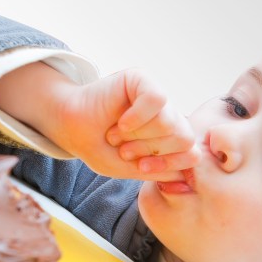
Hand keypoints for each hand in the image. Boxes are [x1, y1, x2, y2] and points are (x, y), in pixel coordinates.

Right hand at [55, 68, 199, 180]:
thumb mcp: (131, 169)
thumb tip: (188, 183)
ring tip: (117, 134)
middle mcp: (169, 115)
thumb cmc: (100, 147)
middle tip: (125, 150)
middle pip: (184, 138)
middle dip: (150, 150)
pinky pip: (156, 99)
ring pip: (168, 121)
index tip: (141, 168)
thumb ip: (161, 174)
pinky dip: (136, 117)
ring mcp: (158, 97)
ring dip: (137, 135)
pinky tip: (120, 122)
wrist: (70, 128)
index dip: (169, 165)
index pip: (192, 154)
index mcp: (171, 138)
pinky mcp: (143, 79)